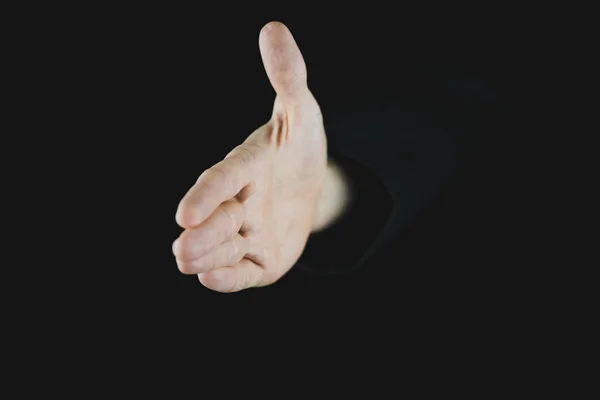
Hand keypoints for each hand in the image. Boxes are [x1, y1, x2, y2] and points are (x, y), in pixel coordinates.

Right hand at [173, 21, 326, 292]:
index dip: (207, 194)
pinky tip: (211, 281)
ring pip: (225, 247)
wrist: (312, 187)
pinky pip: (242, 272)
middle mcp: (239, 202)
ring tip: (188, 263)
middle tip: (182, 249)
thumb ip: (289, 78)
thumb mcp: (302, 113)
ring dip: (208, 256)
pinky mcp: (259, 261)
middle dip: (203, 234)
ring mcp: (247, 233)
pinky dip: (227, 279)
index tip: (185, 212)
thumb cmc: (299, 148)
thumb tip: (273, 28)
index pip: (224, 179)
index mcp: (246, 167)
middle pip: (219, 219)